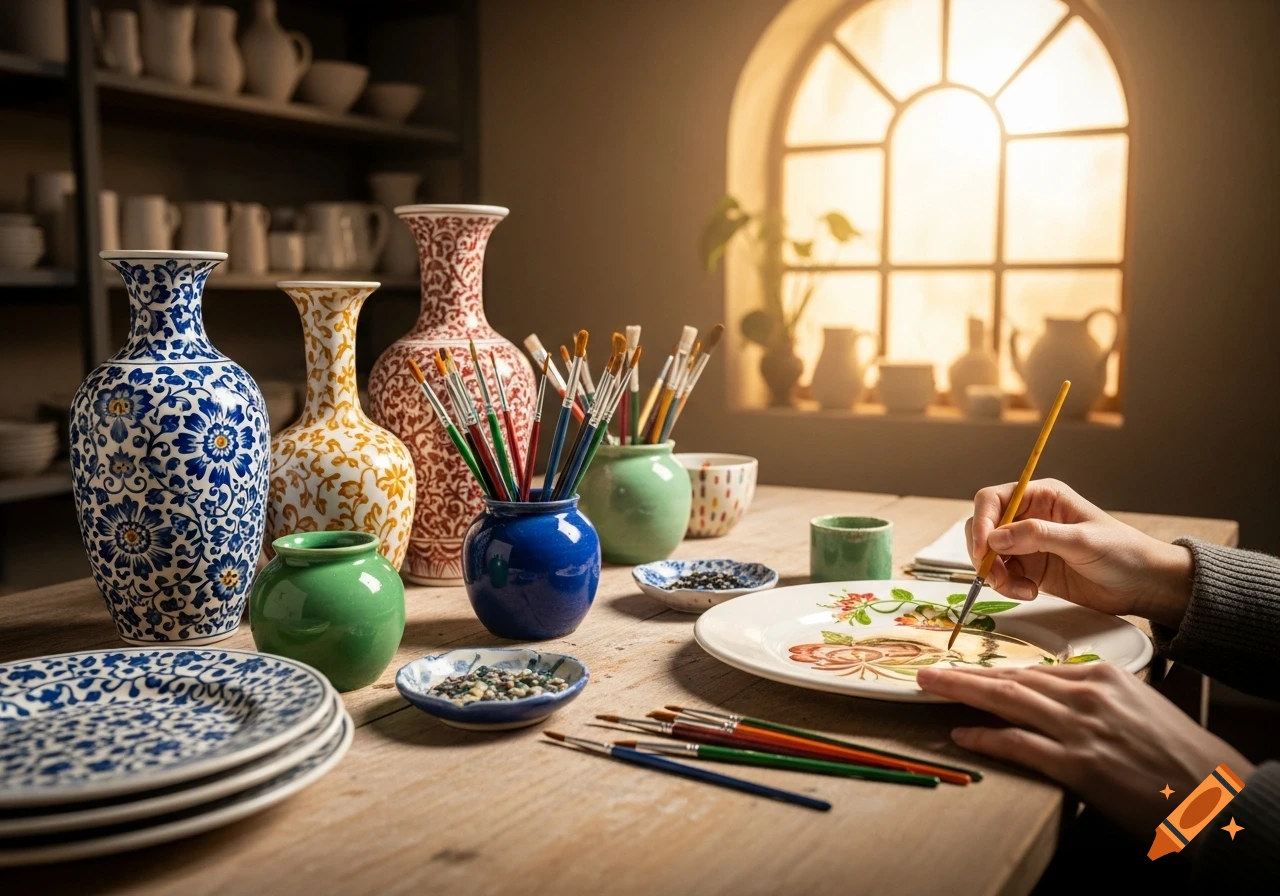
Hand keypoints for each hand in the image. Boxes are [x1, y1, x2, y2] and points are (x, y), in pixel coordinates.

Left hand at [916, 663, 1254, 838]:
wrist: (1214, 794)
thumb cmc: (1181, 756)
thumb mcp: (1139, 707)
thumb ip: (1099, 696)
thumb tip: (1062, 692)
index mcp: (1104, 677)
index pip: (1035, 670)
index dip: (995, 670)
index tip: (968, 668)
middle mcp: (1087, 696)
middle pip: (1013, 678)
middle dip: (965, 674)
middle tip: (929, 670)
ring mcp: (1080, 729)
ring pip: (1007, 701)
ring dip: (962, 692)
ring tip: (930, 687)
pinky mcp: (1077, 765)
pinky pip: (1018, 745)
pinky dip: (986, 737)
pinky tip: (961, 733)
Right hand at [968, 479, 1192, 626]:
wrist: (1143, 586)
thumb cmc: (1122, 553)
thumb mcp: (1082, 541)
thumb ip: (1038, 535)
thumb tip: (995, 538)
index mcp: (1042, 496)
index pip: (994, 499)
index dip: (982, 521)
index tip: (982, 549)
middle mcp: (1030, 517)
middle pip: (984, 527)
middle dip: (984, 553)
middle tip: (996, 576)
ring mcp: (1028, 544)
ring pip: (989, 554)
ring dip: (995, 574)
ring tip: (1019, 590)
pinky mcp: (1030, 569)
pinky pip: (1003, 575)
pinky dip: (1007, 586)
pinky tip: (1028, 593)